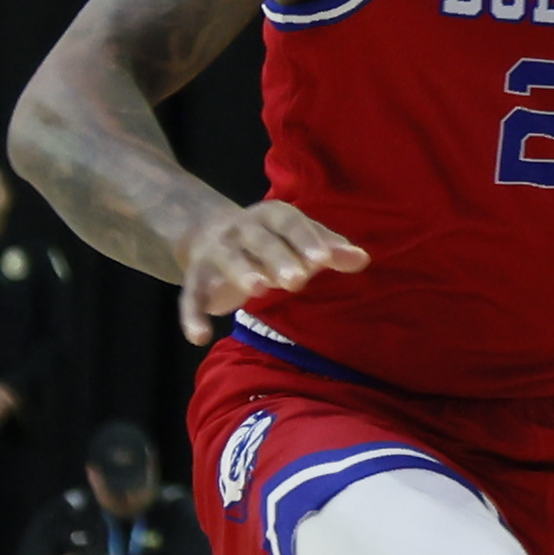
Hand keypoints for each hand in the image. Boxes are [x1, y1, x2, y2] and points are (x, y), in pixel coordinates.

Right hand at [175, 201, 369, 344]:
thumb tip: (363, 259)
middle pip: (260, 241)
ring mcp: (216, 252)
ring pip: (228, 260)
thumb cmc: (273, 238)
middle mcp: (241, 230)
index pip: (290, 224)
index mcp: (271, 216)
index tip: (324, 260)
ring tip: (258, 289)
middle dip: (278, 258)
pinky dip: (191, 316)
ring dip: (242, 272)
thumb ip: (330, 249)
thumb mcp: (301, 238)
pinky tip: (199, 338)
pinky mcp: (196, 279)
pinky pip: (190, 296)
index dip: (306, 240)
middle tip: (297, 280)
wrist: (208, 231)